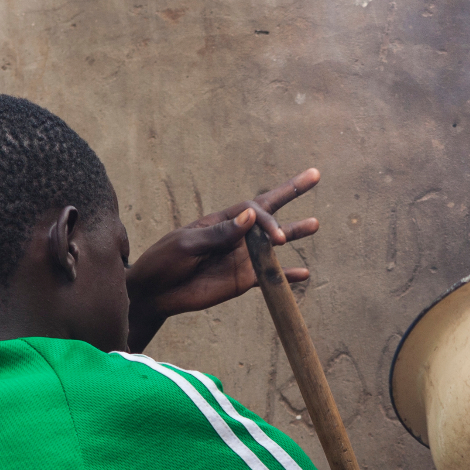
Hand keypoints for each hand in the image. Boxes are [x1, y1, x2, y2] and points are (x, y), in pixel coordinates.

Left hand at [125, 168, 322, 350]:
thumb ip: (218, 233)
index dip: (267, 220)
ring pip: (274, 244)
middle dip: (291, 192)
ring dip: (295, 232)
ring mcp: (241, 258)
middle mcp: (236, 235)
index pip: (253, 211)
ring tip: (315, 223)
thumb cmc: (164, 262)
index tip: (273, 237)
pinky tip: (304, 274)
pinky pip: (270, 276)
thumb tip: (249, 216)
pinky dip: (287, 275)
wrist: (154, 293)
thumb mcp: (186, 245)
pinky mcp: (242, 280)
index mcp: (221, 221)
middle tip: (314, 176)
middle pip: (269, 212)